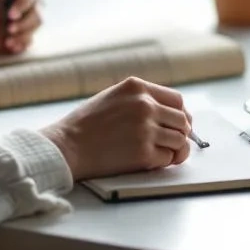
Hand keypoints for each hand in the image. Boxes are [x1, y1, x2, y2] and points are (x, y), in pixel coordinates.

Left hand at [0, 0, 43, 59]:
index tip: (14, 7)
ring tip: (7, 38)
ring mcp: (23, 13)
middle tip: (10, 24)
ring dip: (25, 29)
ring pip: (38, 18)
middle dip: (26, 14)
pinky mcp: (23, 31)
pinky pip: (32, 36)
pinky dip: (22, 41)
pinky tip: (9, 45)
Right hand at [38, 77, 192, 180]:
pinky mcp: (144, 153)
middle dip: (181, 133)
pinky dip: (162, 162)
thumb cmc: (85, 125)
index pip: (177, 100)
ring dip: (175, 150)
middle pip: (183, 120)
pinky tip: (150, 161)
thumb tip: (168, 115)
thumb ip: (139, 100)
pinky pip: (168, 158)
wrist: (67, 146)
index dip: (181, 115)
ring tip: (162, 153)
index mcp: (137, 87)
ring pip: (180, 141)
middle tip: (173, 142)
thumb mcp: (113, 97)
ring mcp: (146, 129)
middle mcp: (145, 105)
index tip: (178, 124)